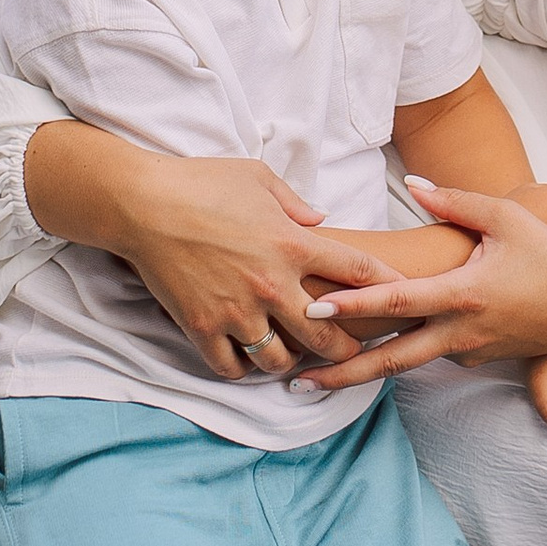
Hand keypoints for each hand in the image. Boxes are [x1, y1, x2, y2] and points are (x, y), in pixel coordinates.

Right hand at [103, 155, 407, 379]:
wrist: (143, 203)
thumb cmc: (201, 181)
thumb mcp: (258, 177)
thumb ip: (296, 203)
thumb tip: (321, 221)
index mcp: (293, 243)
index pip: (359, 271)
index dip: (388, 286)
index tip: (404, 298)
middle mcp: (273, 282)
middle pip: (328, 335)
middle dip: (347, 350)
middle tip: (354, 355)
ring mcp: (238, 309)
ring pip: (279, 361)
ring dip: (289, 363)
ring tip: (292, 361)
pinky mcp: (202, 326)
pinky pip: (231, 367)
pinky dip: (240, 368)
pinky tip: (243, 361)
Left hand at [295, 178, 546, 392]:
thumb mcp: (507, 217)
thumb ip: (455, 202)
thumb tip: (411, 186)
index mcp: (463, 293)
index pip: (397, 301)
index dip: (353, 306)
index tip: (312, 311)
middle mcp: (462, 330)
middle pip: (391, 360)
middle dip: (341, 375)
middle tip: (296, 383)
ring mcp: (470, 350)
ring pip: (409, 363)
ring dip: (366, 369)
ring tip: (318, 374)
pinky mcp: (480, 358)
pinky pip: (434, 354)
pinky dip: (404, 355)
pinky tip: (376, 350)